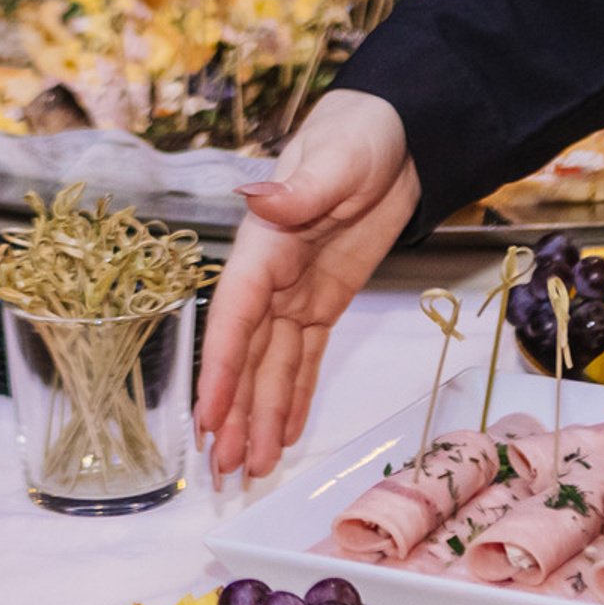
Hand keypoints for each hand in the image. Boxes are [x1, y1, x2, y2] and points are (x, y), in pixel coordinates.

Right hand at [194, 89, 417, 480]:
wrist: (396, 133)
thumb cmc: (357, 135)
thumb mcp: (335, 158)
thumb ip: (299, 188)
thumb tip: (258, 197)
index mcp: (264, 244)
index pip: (234, 315)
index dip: (219, 368)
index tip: (207, 417)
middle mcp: (271, 276)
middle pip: (246, 354)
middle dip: (235, 412)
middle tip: (225, 471)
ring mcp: (296, 293)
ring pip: (271, 366)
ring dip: (261, 416)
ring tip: (250, 470)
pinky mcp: (325, 302)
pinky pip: (305, 357)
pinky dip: (294, 396)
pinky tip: (285, 434)